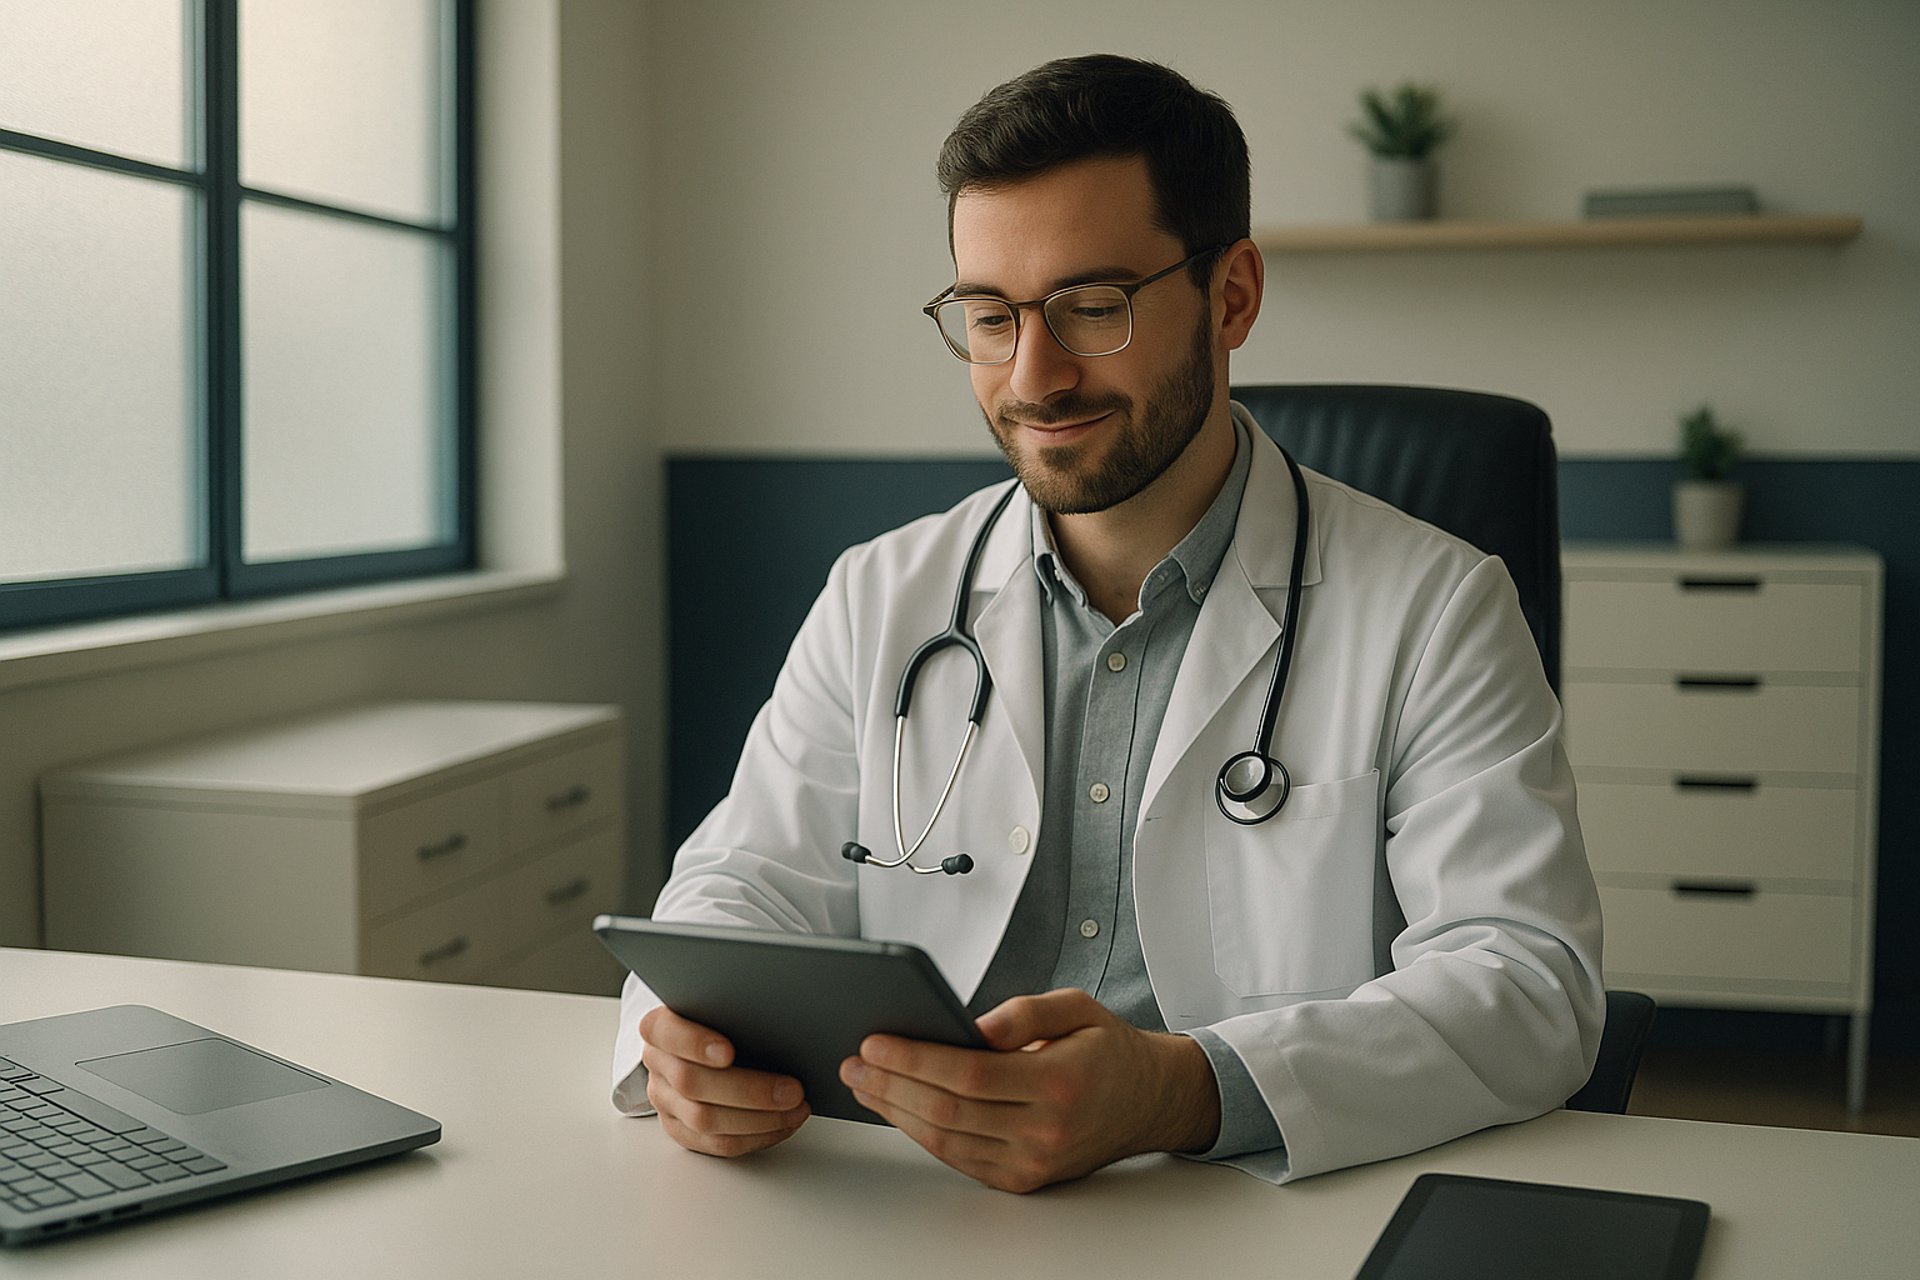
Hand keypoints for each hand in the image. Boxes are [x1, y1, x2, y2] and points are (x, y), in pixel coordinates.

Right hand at [639, 1005, 810, 1156]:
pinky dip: (756, 1137)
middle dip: (749, 1091)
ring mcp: (666, 1100)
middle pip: (692, 1083)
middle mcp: (658, 1064)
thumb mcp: (725, 1006)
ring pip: (705, 1120)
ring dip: (759, 1119)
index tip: (729, 1052)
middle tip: (791, 1090)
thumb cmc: (722, 1020)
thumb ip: (737, 1013)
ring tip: (795, 1109)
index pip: (668, 1034)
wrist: (706, 1043)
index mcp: (660, 1027)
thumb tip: (783, 1024)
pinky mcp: (681, 1129)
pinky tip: (783, 1124)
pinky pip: (716, 1143)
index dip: (696, 1045)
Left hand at [838, 988, 1220, 1192]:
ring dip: (895, 1112)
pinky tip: (896, 1108)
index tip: (875, 1041)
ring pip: (945, 1141)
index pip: (969, 1075)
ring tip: (863, 1082)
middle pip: (947, 1111)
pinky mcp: (1023, 1179)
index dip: (915, 1059)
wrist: (1148, 1102)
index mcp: (1059, 1082)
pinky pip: (958, 1158)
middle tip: (854, 1061)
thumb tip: (969, 1026)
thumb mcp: (1077, 1007)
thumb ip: (1023, 1012)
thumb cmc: (1107, 1049)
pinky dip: (920, 1133)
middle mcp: (1045, 1131)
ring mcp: (1033, 1163)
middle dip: (890, 1084)